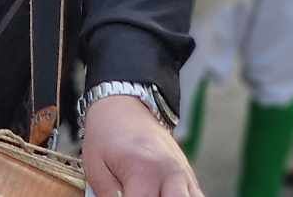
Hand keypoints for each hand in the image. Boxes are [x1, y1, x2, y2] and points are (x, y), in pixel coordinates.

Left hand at [82, 95, 203, 196]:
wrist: (125, 105)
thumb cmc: (107, 135)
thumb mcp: (96, 168)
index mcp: (144, 171)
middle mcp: (170, 172)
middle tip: (140, 196)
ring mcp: (183, 173)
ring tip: (153, 194)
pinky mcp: (188, 173)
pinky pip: (196, 195)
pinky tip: (164, 195)